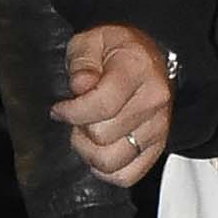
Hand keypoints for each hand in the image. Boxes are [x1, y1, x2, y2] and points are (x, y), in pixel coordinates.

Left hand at [50, 25, 172, 185]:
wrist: (148, 57)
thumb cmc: (116, 50)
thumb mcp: (91, 41)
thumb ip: (83, 62)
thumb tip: (81, 86)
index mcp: (137, 70)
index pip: (102, 105)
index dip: (71, 112)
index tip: (60, 109)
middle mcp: (153, 101)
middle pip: (103, 136)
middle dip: (79, 130)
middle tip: (76, 118)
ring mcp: (158, 128)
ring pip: (112, 162)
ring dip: (90, 153)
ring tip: (87, 135)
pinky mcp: (157, 147)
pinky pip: (127, 176)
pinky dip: (107, 171)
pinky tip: (99, 151)